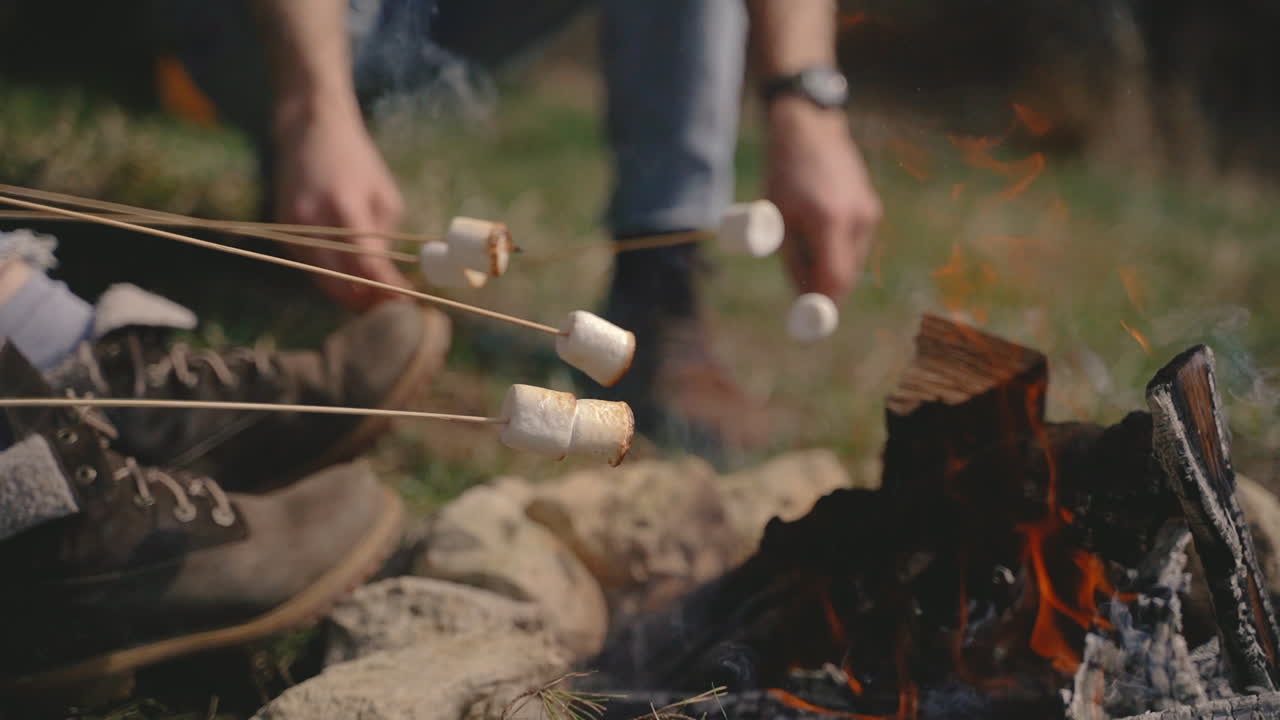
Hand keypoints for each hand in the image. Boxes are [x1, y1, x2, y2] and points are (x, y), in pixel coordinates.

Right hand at [273, 102, 407, 309]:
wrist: (310, 130)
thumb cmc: (357, 161)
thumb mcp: (385, 196)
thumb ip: (384, 239)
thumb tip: (386, 279)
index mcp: (345, 207)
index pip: (366, 264)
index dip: (386, 290)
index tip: (407, 303)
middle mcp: (313, 221)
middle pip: (339, 282)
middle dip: (366, 301)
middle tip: (391, 309)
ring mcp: (293, 228)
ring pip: (322, 280)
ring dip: (348, 296)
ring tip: (376, 302)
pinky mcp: (283, 232)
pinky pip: (309, 267)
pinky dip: (331, 279)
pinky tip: (352, 282)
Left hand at [765, 98, 881, 300]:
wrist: (808, 130)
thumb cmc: (784, 174)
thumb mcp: (778, 219)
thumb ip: (794, 260)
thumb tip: (803, 296)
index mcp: (829, 220)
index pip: (835, 278)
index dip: (824, 303)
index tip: (810, 321)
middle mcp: (857, 218)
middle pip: (847, 274)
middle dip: (826, 288)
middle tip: (803, 295)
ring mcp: (869, 211)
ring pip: (853, 259)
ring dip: (831, 266)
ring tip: (803, 244)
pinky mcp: (872, 206)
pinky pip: (856, 242)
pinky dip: (838, 248)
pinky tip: (819, 228)